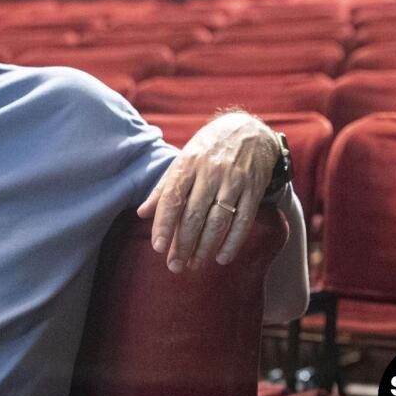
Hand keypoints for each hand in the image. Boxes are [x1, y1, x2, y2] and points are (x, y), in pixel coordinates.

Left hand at [136, 112, 279, 272]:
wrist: (249, 129)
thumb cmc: (208, 148)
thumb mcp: (183, 160)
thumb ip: (163, 188)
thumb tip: (142, 213)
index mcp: (187, 165)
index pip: (172, 198)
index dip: (164, 224)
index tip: (158, 248)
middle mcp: (210, 173)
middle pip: (194, 215)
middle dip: (184, 244)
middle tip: (175, 266)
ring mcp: (234, 181)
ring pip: (217, 221)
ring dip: (205, 247)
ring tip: (194, 264)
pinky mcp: (254, 189)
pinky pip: (243, 220)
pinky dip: (233, 241)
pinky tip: (222, 257)